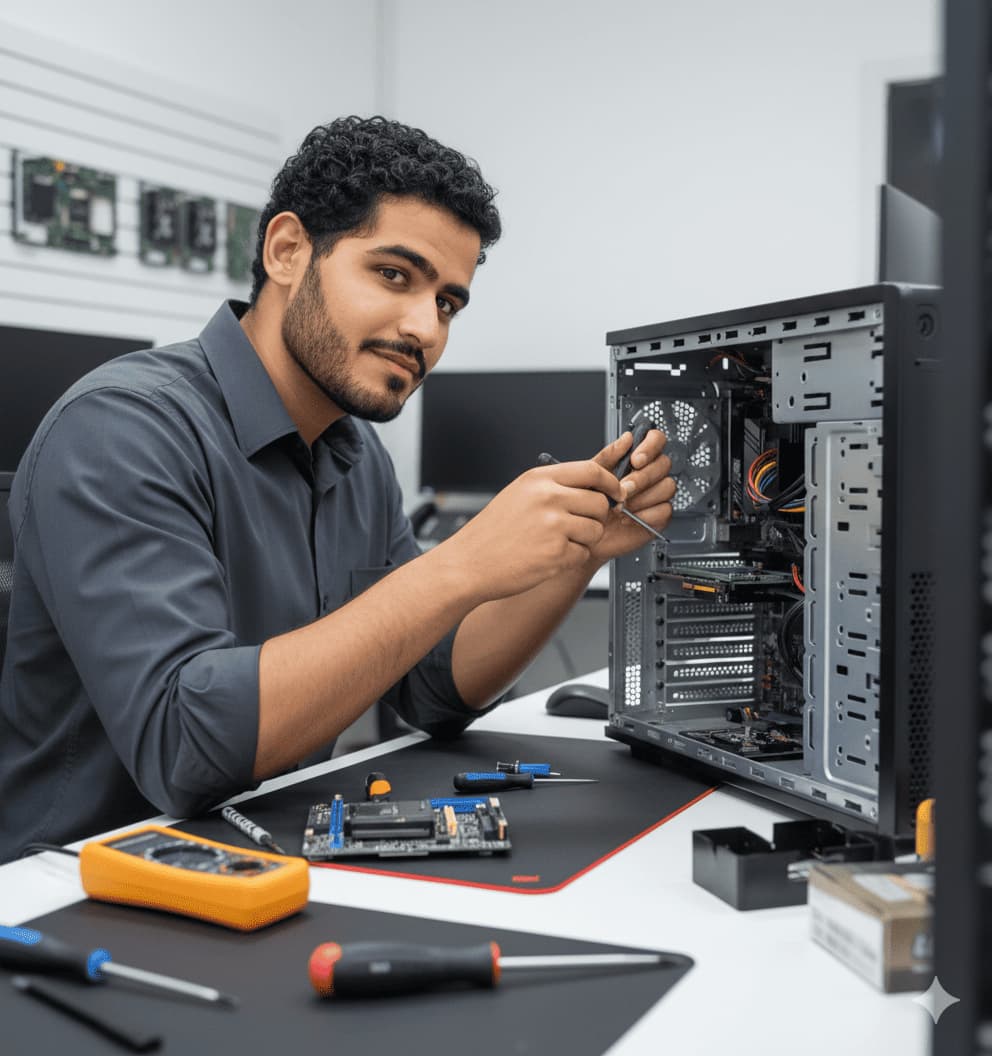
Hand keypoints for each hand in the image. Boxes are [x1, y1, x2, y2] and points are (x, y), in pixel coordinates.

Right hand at [440, 458, 623, 601]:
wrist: (468, 563)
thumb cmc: (491, 533)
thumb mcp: (519, 494)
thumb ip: (554, 486)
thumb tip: (592, 485)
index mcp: (539, 479)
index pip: (592, 470)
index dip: (610, 483)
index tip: (616, 493)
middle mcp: (548, 498)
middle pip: (600, 502)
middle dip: (595, 517)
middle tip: (576, 526)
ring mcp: (553, 526)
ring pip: (596, 530)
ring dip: (584, 540)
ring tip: (556, 543)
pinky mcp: (556, 553)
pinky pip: (583, 554)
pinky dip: (571, 559)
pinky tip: (548, 557)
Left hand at [586, 429, 675, 564]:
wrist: (586, 532)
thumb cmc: (589, 503)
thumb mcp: (593, 475)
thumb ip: (610, 455)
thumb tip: (627, 438)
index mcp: (635, 459)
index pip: (656, 440)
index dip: (650, 447)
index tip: (635, 460)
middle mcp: (649, 475)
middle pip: (663, 464)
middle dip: (642, 478)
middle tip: (623, 489)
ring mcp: (656, 495)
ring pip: (667, 487)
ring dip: (643, 497)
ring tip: (623, 506)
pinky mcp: (659, 515)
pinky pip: (665, 509)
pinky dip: (646, 514)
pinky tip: (630, 518)